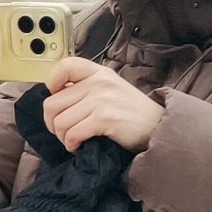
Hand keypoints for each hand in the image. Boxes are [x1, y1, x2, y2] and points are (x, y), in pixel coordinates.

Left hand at [43, 58, 162, 153]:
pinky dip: (72, 144)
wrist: (159, 127)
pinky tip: (79, 146)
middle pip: (52, 104)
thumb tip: (54, 96)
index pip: (65, 66)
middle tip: (65, 131)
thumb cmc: (130, 112)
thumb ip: (84, 88)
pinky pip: (73, 134)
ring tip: (74, 139)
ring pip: (60, 122)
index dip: (52, 83)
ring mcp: (102, 99)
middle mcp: (99, 82)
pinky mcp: (105, 118)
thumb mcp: (109, 90)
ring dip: (63, 137)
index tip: (58, 99)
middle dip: (52, 123)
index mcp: (98, 73)